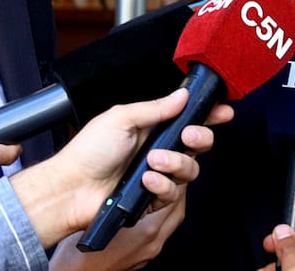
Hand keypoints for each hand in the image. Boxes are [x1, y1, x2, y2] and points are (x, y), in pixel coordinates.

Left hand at [26, 86, 231, 264]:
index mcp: (151, 126)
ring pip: (190, 169)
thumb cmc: (88, 151)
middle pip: (197, 144)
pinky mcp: (153, 197)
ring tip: (153, 161)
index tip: (223, 111)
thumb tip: (182, 95)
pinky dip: (162, 185)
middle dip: (200, 137)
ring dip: (175, 163)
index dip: (208, 115)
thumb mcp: (122, 118)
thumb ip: (156, 108)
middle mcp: (158, 149)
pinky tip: (146, 181)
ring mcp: (157, 174)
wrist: (71, 188)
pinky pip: (173, 192)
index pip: (187, 118)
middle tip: (188, 136)